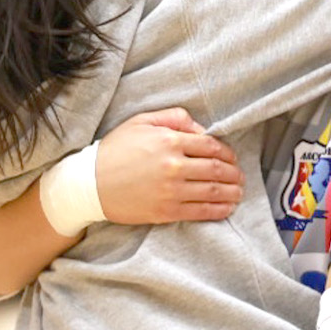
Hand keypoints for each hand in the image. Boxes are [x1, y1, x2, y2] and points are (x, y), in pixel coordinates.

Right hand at [96, 108, 242, 225]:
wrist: (89, 183)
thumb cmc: (115, 150)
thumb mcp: (142, 122)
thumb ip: (174, 118)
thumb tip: (201, 129)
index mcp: (169, 141)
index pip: (211, 146)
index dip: (228, 153)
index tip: (232, 158)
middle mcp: (174, 166)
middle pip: (217, 169)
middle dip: (234, 174)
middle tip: (241, 177)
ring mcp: (171, 191)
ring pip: (213, 191)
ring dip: (232, 192)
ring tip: (239, 193)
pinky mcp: (166, 211)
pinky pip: (200, 211)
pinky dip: (219, 210)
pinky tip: (227, 208)